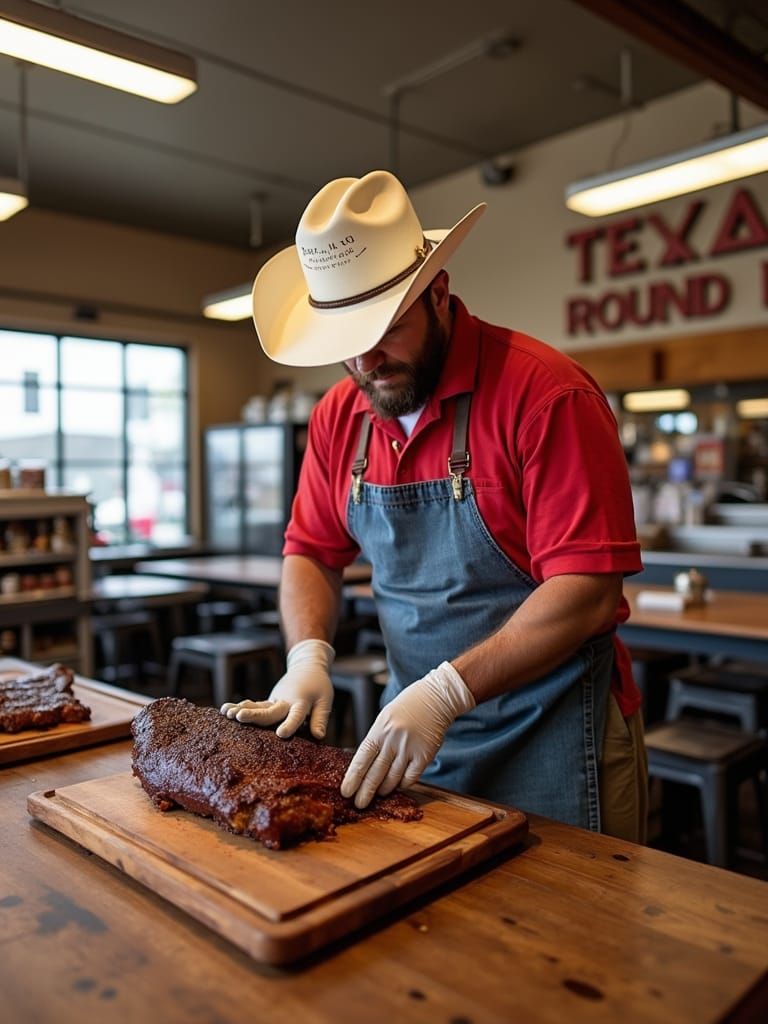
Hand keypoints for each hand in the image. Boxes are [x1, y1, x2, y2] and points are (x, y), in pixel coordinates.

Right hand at [220, 639, 334, 738]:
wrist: (307, 666)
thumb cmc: (318, 686)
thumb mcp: (324, 701)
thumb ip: (320, 718)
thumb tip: (319, 736)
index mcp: (301, 703)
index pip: (296, 715)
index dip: (290, 724)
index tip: (281, 734)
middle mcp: (284, 702)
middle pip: (269, 711)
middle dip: (254, 715)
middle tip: (239, 717)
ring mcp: (274, 700)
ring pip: (257, 706)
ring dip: (241, 709)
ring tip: (226, 713)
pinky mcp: (269, 701)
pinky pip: (254, 705)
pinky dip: (240, 706)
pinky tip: (225, 711)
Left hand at [340, 661, 474, 808]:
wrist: (435, 698)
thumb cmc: (407, 707)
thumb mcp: (385, 719)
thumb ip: (376, 740)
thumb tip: (364, 764)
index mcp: (379, 730)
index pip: (362, 759)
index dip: (353, 778)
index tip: (346, 791)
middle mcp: (393, 740)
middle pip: (375, 773)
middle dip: (365, 791)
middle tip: (359, 803)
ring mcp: (409, 749)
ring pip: (393, 778)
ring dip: (384, 789)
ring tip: (378, 795)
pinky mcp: (425, 755)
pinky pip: (411, 777)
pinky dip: (403, 784)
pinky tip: (398, 785)